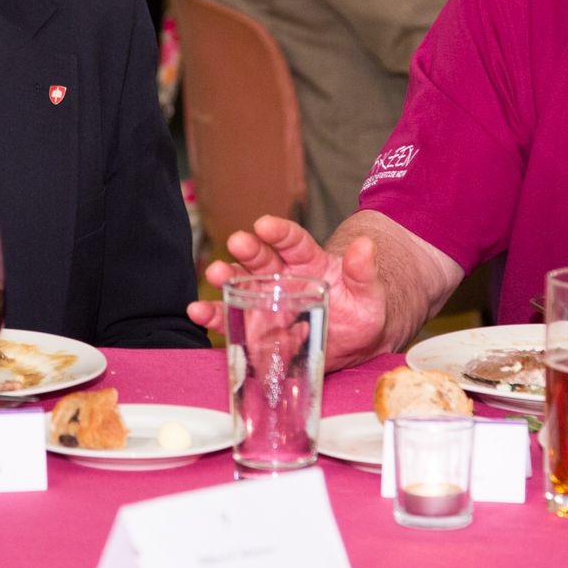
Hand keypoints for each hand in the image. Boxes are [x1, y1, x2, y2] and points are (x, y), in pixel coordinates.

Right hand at [186, 215, 389, 369]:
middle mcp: (282, 275)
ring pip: (241, 284)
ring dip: (226, 278)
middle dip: (248, 249)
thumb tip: (367, 245)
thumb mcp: (369, 293)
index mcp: (309, 261)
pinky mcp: (256, 327)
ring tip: (213, 274)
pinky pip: (232, 319)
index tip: (265, 224)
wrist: (352, 342)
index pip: (293, 241)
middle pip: (262, 258)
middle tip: (237, 242)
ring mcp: (266, 301)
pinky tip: (198, 311)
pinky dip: (214, 315)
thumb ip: (364, 272)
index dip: (279, 232)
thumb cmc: (360, 311)